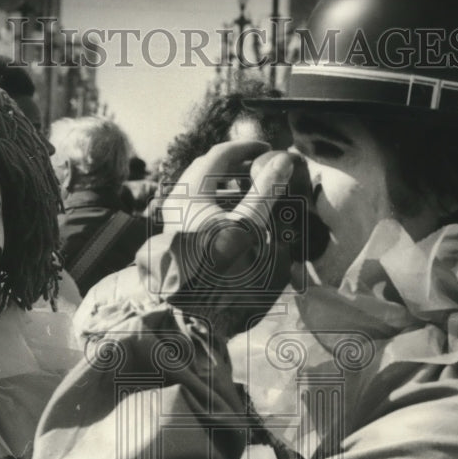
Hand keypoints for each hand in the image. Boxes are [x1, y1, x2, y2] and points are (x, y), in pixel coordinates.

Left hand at [160, 141, 297, 334]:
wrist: (190, 311)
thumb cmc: (219, 268)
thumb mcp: (247, 226)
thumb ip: (265, 191)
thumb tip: (283, 160)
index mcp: (190, 193)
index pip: (218, 155)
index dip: (245, 147)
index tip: (268, 150)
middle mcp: (177, 202)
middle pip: (205, 168)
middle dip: (234, 164)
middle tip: (260, 167)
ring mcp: (174, 220)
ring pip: (200, 188)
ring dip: (226, 184)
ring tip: (251, 190)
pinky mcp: (177, 236)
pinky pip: (197, 207)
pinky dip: (218, 202)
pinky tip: (234, 215)